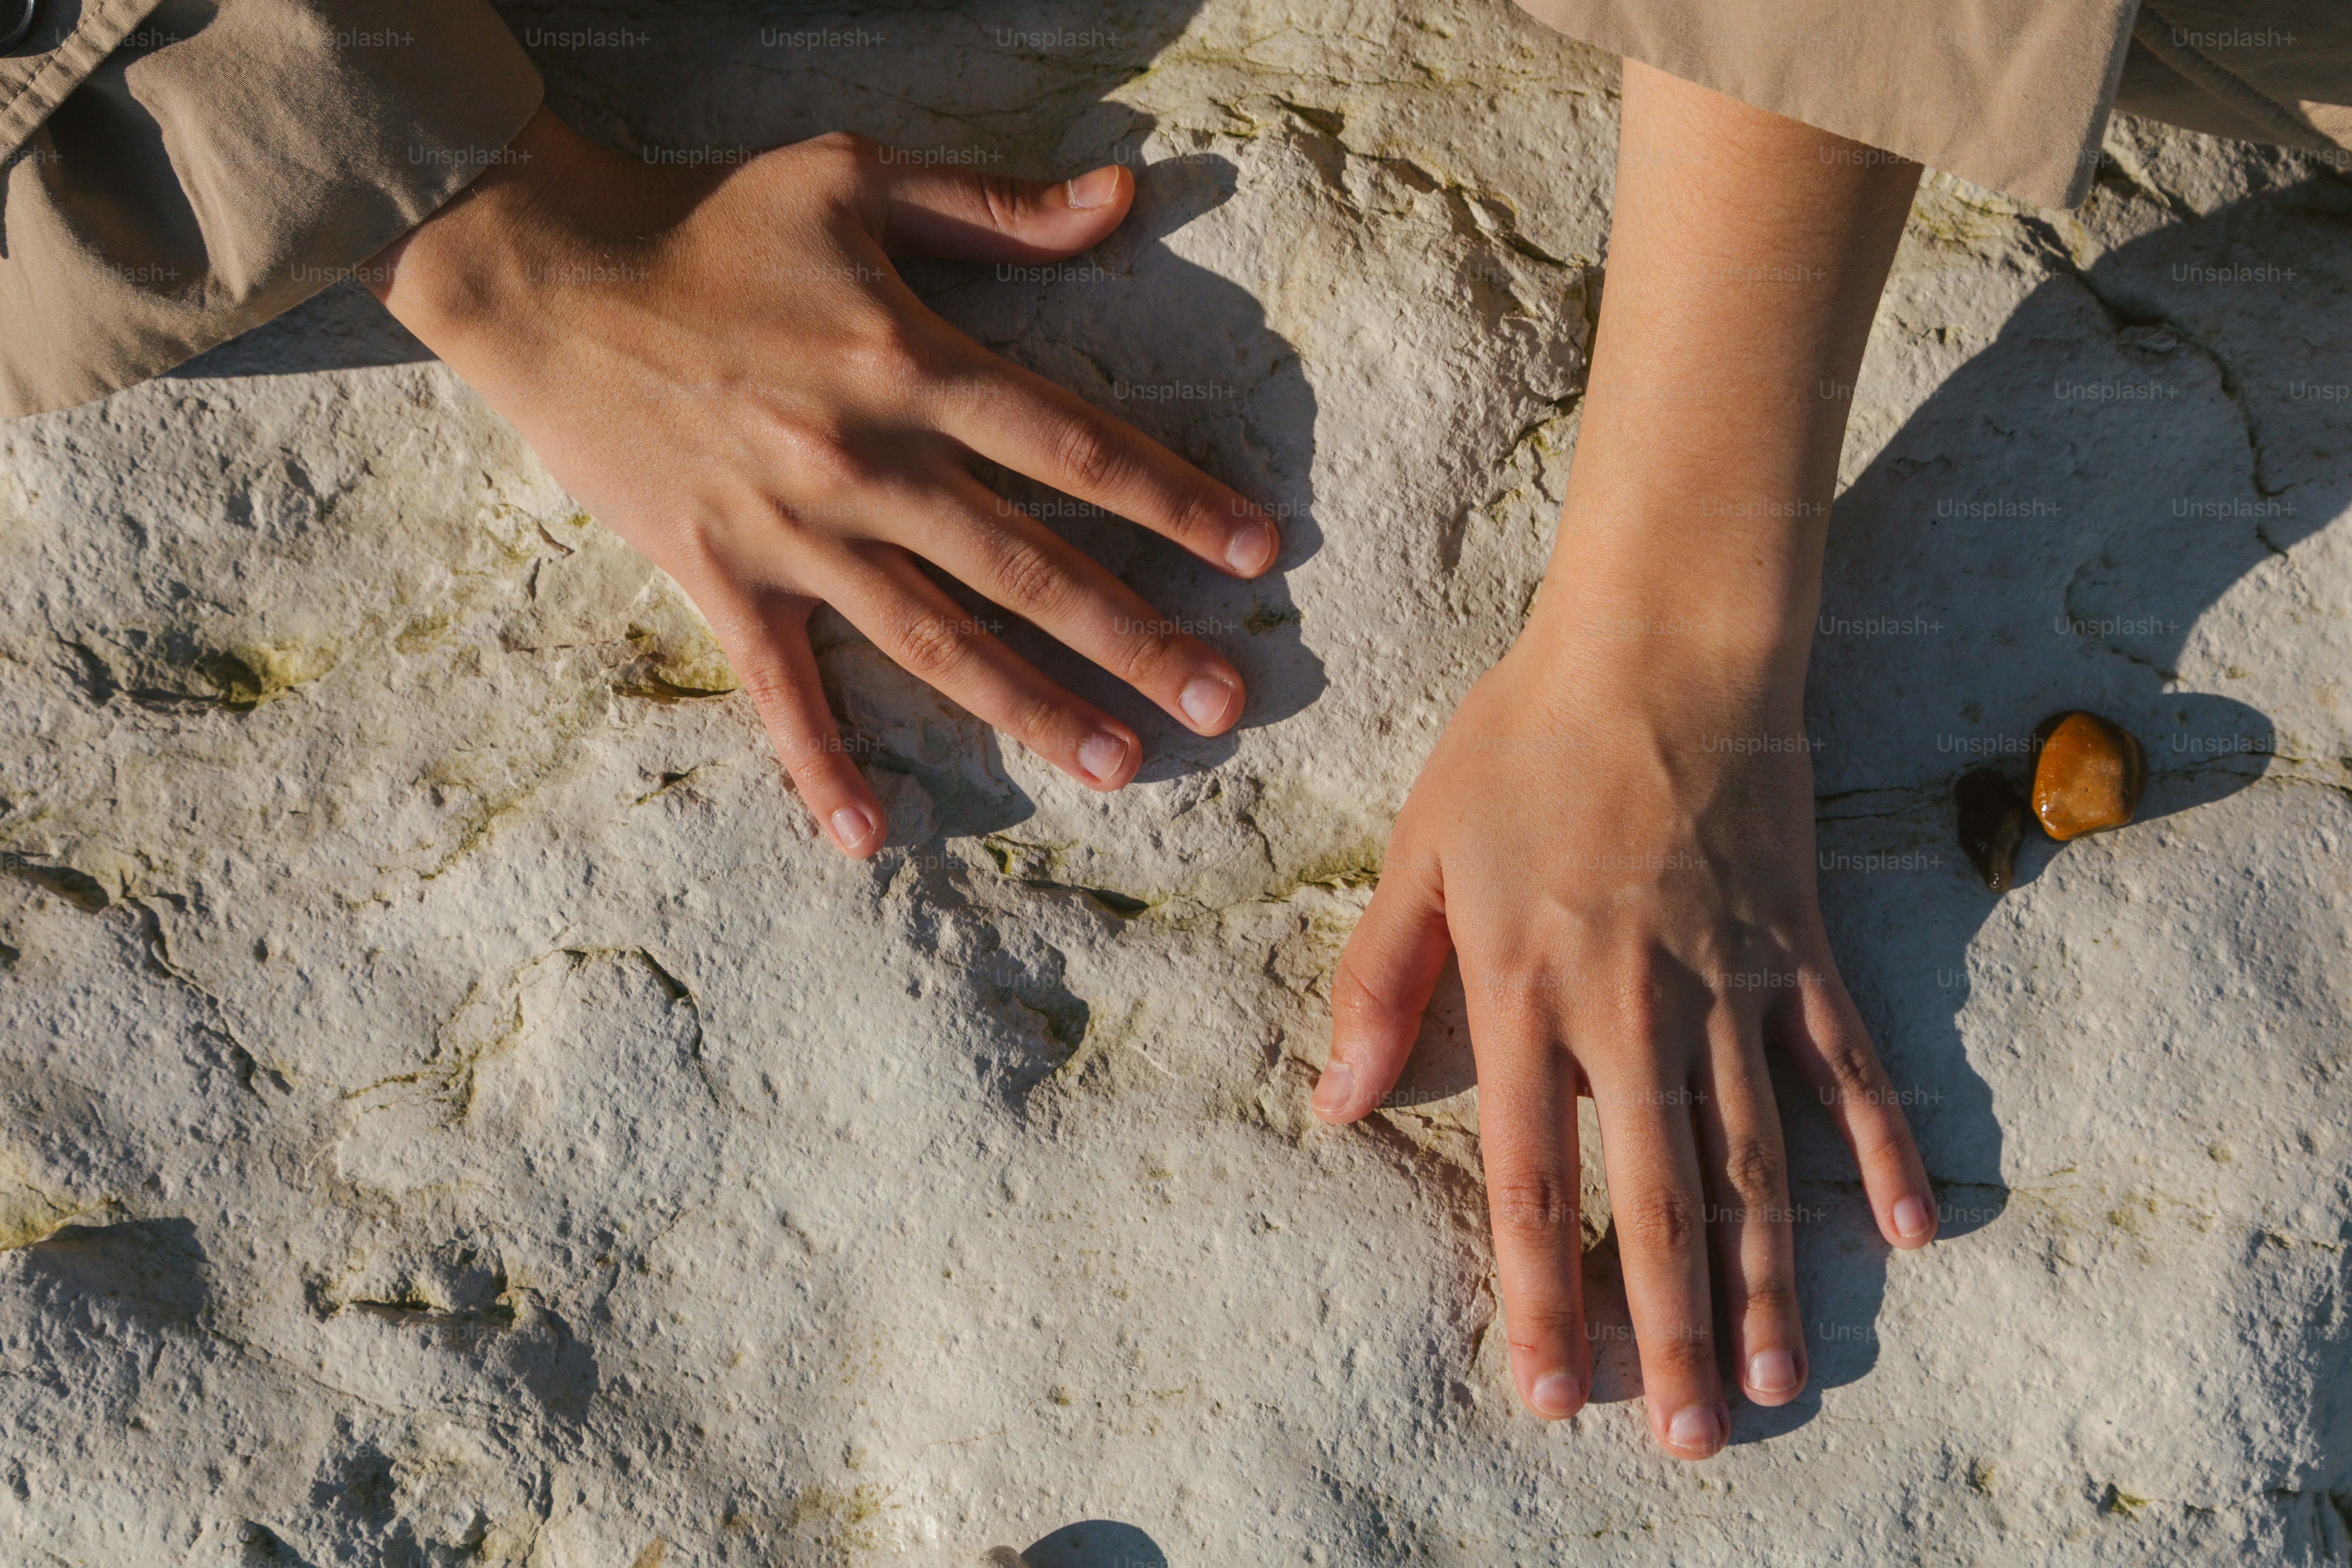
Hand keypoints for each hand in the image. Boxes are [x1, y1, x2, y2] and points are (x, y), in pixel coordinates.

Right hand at [368, 109, 1277, 854]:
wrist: (553, 275)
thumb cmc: (711, 221)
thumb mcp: (856, 176)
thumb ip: (997, 205)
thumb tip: (1126, 197)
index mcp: (911, 362)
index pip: (1073, 444)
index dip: (1173, 498)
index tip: (1256, 552)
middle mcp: (865, 460)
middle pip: (1026, 563)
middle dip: (1133, 635)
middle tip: (1223, 700)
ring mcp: (793, 531)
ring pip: (934, 637)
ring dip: (1029, 707)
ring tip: (1120, 762)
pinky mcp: (721, 578)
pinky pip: (780, 689)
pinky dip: (819, 765)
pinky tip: (866, 839)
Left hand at [1313, 606, 1936, 1455]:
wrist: (1656, 647)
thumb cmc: (1520, 745)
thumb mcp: (1418, 851)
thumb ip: (1379, 982)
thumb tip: (1331, 1104)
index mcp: (1526, 994)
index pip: (1526, 1178)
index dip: (1539, 1293)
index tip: (1553, 1392)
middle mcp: (1633, 1010)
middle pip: (1656, 1199)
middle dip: (1667, 1331)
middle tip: (1692, 1440)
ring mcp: (1729, 985)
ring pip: (1756, 1161)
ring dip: (1768, 1281)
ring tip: (1778, 1382)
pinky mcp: (1799, 948)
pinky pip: (1848, 1066)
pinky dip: (1880, 1148)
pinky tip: (1908, 1235)